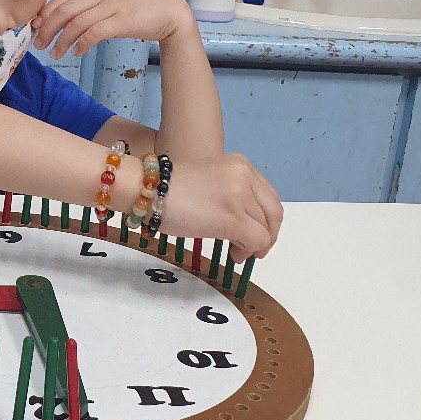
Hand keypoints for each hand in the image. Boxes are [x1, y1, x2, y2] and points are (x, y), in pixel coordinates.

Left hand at [31, 0, 191, 59]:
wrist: (169, 10)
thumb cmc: (137, 7)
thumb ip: (87, 6)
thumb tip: (60, 21)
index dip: (45, 14)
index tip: (34, 28)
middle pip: (64, 11)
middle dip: (48, 29)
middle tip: (39, 45)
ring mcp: (112, 6)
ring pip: (76, 24)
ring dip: (62, 41)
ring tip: (55, 54)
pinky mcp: (122, 21)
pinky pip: (94, 33)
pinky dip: (81, 44)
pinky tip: (77, 53)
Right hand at [158, 153, 282, 261]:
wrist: (147, 190)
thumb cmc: (168, 189)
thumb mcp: (209, 181)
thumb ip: (232, 195)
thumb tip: (245, 225)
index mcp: (240, 165)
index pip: (268, 196)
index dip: (265, 219)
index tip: (252, 232)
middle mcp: (245, 176)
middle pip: (273, 213)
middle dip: (267, 234)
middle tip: (251, 249)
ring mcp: (240, 197)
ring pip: (266, 229)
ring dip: (254, 245)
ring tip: (236, 251)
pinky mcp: (233, 218)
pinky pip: (256, 240)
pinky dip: (249, 251)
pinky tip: (234, 254)